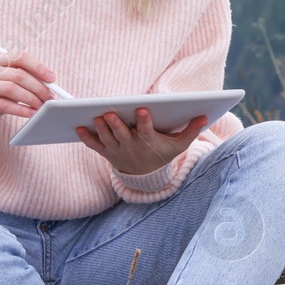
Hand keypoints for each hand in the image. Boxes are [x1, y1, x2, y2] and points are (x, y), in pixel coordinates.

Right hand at [0, 49, 59, 135]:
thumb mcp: (11, 84)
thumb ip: (27, 80)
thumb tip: (50, 85)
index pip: (19, 57)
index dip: (38, 67)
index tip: (52, 79)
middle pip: (18, 75)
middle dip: (38, 87)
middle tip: (50, 98)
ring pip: (11, 89)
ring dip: (31, 99)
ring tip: (42, 107)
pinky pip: (2, 105)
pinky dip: (20, 110)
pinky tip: (30, 114)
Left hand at [76, 108, 209, 175]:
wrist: (146, 175)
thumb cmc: (163, 153)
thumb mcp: (179, 145)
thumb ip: (191, 130)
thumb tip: (205, 116)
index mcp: (149, 143)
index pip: (146, 132)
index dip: (144, 121)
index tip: (142, 109)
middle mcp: (132, 148)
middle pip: (122, 135)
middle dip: (116, 125)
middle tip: (110, 113)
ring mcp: (117, 151)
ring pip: (107, 139)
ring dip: (101, 129)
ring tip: (96, 117)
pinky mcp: (107, 152)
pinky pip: (94, 146)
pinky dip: (86, 138)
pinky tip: (79, 127)